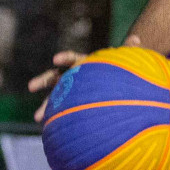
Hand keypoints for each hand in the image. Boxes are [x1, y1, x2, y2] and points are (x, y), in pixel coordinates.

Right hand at [27, 36, 142, 120]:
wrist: (113, 80)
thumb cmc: (117, 68)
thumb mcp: (123, 59)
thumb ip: (128, 49)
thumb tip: (137, 39)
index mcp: (83, 62)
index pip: (71, 58)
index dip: (64, 58)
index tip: (55, 60)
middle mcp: (72, 75)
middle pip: (54, 76)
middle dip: (42, 81)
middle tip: (31, 87)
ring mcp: (69, 90)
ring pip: (54, 97)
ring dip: (45, 106)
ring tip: (38, 118)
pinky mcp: (71, 103)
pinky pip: (62, 110)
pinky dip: (57, 118)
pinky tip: (52, 130)